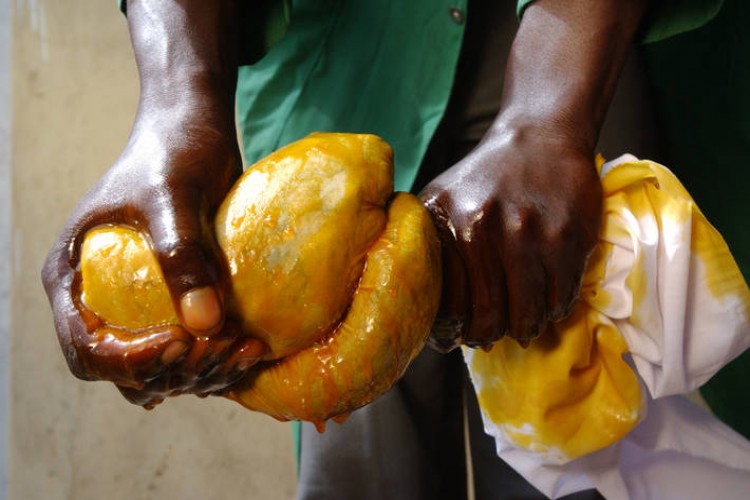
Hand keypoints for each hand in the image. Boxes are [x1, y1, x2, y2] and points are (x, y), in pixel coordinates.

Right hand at [41, 0, 263, 406]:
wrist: (195, 131)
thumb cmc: (173, 152)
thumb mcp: (172, 195)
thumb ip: (181, 254)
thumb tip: (203, 325)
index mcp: (72, 279)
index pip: (87, 352)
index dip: (131, 363)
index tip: (181, 342)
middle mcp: (97, 301)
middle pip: (125, 373)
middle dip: (174, 373)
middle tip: (222, 348)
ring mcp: (135, 305)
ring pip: (160, 370)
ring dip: (202, 372)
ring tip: (244, 349)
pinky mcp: (171, 302)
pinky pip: (188, 351)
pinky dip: (216, 358)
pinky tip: (249, 348)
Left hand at [421, 0, 646, 350]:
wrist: (540, 137)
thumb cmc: (482, 177)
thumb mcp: (437, 199)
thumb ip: (421, 243)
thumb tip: (410, 302)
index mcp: (451, 226)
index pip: (448, 306)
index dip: (450, 332)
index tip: (452, 338)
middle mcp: (489, 232)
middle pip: (490, 320)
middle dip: (485, 336)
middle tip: (485, 335)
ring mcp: (534, 236)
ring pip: (530, 316)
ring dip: (523, 328)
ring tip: (518, 324)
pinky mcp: (571, 238)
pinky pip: (562, 299)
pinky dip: (553, 310)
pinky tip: (544, 303)